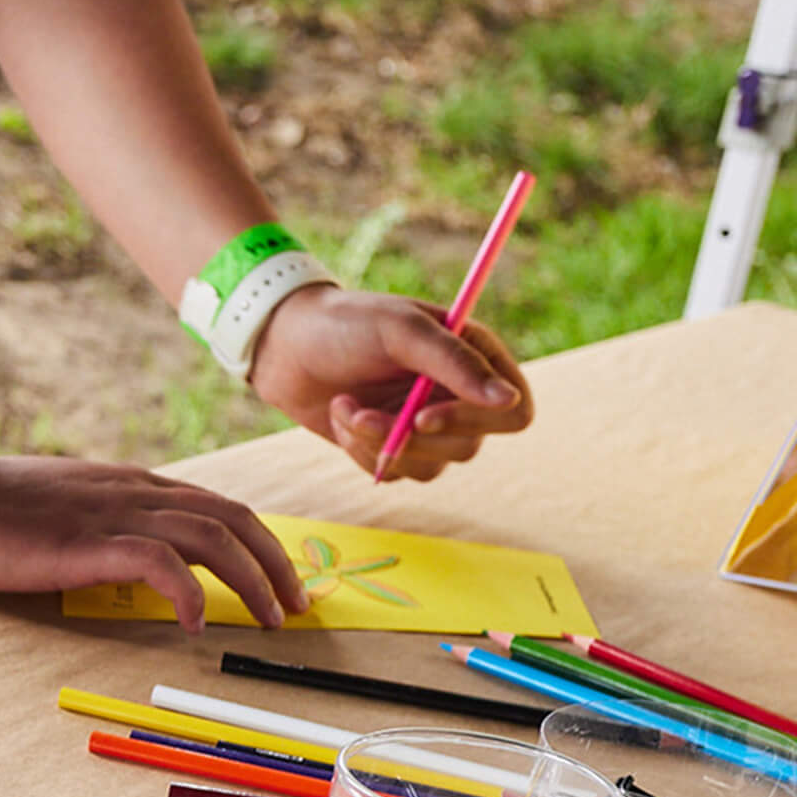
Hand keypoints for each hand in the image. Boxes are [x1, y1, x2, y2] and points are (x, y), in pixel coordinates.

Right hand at [0, 450, 308, 633]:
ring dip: (251, 579)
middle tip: (296, 606)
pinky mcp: (88, 542)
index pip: (216, 506)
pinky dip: (189, 592)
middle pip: (233, 516)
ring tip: (268, 619)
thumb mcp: (60, 509)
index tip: (278, 580)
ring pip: (211, 536)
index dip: (259, 542)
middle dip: (276, 562)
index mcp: (129, 485)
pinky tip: (195, 623)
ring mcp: (113, 515)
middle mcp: (133, 493)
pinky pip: (160, 564)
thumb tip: (128, 557)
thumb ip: (100, 523)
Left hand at [248, 287, 534, 481]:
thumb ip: (454, 363)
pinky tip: (340, 416)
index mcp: (475, 357)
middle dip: (409, 437)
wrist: (283, 346)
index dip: (475, 422)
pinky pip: (395, 472)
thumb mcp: (401, 331)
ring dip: (379, 443)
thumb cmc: (345, 324)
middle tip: (364, 414)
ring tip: (344, 407)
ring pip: (430, 466)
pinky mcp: (392, 446)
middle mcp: (457, 394)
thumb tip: (507, 401)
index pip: (513, 411)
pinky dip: (362, 452)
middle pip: (468, 447)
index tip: (423, 416)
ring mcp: (425, 424)